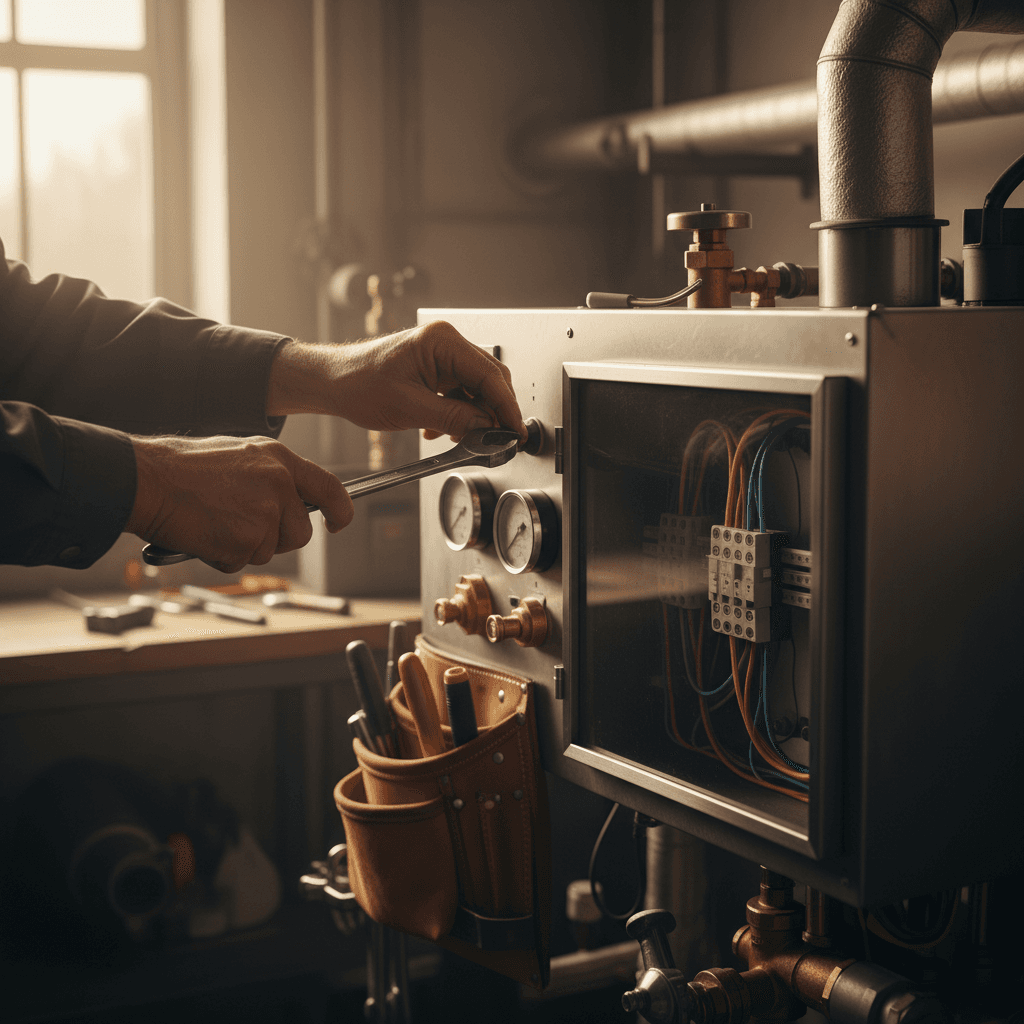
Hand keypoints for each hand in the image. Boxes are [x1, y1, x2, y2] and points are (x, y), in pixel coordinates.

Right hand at [126, 435, 353, 572]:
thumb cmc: (182, 468)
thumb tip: (287, 501)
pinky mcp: (245, 539)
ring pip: (269, 551)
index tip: (337, 523)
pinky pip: (241, 562)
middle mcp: (279, 484)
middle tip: (241, 527)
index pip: (330, 488)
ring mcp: (264, 513)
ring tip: (214, 522)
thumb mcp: (239, 457)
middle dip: (276, 540)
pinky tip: (203, 534)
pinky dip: (221, 556)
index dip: (339, 510)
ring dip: (244, 547)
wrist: (146, 480)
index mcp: (279, 460)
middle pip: (300, 533)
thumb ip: (270, 477)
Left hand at [266, 320, 526, 440]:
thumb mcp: (409, 408)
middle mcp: (446, 343)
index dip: (506, 407)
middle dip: (492, 412)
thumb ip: (453, 418)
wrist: (333, 382)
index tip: (514, 430)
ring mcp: (442, 354)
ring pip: (477, 388)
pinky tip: (443, 429)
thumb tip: (486, 428)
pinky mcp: (436, 368)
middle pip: (490, 379)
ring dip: (473, 416)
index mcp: (441, 342)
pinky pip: (461, 391)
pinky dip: (459, 413)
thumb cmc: (358, 384)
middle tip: (494, 440)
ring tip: (460, 436)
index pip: (489, 375)